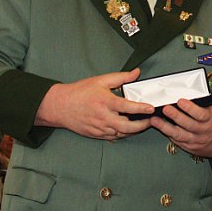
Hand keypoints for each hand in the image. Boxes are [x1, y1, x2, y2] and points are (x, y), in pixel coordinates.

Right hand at [35, 68, 152, 140]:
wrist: (60, 106)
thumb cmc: (79, 92)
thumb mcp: (100, 80)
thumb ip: (121, 77)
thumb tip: (136, 73)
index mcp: (105, 102)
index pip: (127, 107)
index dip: (141, 108)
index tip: (151, 108)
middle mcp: (103, 117)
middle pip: (126, 126)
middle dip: (142, 126)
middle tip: (150, 121)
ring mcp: (99, 127)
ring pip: (121, 134)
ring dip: (134, 131)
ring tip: (143, 125)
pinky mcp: (96, 134)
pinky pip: (113, 137)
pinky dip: (123, 134)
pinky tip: (128, 129)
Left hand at [149, 99, 211, 158]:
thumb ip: (201, 106)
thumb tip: (186, 94)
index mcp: (210, 120)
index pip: (200, 114)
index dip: (190, 108)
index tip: (180, 101)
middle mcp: (202, 132)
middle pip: (188, 125)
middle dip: (175, 116)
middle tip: (165, 108)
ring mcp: (195, 141)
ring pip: (179, 135)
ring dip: (165, 127)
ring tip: (155, 120)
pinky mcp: (189, 147)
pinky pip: (177, 141)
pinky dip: (167, 134)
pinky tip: (159, 128)